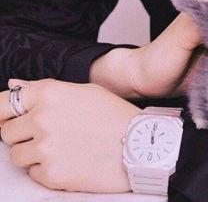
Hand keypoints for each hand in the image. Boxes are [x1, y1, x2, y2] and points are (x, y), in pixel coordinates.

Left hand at [0, 78, 140, 192]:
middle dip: (22, 133)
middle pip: (7, 131)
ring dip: (32, 153)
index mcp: (49, 93)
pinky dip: (46, 169)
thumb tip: (13, 87)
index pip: (4, 103)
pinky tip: (69, 160)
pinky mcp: (50, 174)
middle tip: (46, 133)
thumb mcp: (82, 91)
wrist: (139, 145)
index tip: (3, 118)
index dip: (1, 112)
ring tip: (60, 147)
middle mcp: (42, 119)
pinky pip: (33, 173)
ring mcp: (44, 148)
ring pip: (16, 155)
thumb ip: (43, 89)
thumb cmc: (113, 115)